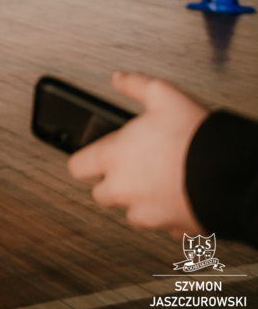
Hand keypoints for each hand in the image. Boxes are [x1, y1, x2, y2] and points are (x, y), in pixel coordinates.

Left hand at [67, 71, 208, 235]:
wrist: (232, 177)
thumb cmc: (196, 138)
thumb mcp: (163, 96)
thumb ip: (135, 85)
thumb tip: (119, 78)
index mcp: (113, 158)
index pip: (76, 166)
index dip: (85, 158)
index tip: (94, 154)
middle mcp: (124, 190)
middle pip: (102, 193)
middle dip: (113, 181)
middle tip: (133, 164)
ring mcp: (149, 213)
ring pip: (132, 211)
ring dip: (140, 198)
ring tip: (160, 178)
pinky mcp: (173, 229)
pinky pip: (164, 223)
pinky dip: (168, 212)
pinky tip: (180, 193)